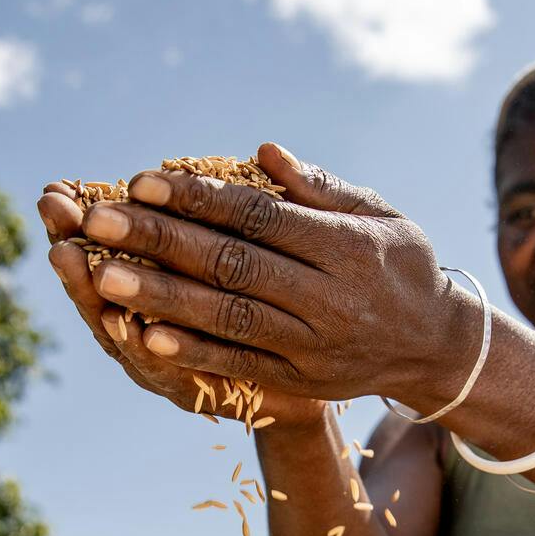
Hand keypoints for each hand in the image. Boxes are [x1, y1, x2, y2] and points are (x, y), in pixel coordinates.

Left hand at [72, 143, 478, 405]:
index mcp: (345, 247)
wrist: (437, 349)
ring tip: (102, 276)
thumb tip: (262, 153)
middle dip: (160, 241)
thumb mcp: (379, 215)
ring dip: (160, 297)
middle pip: (231, 265)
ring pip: (226, 316)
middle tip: (97, 222)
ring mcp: (311, 346)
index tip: (142, 181)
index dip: (198, 199)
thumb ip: (320, 188)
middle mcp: (328, 298)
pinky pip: (237, 364)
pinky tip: (142, 335)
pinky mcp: (299, 382)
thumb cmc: (400, 266)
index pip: (259, 217)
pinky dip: (190, 351)